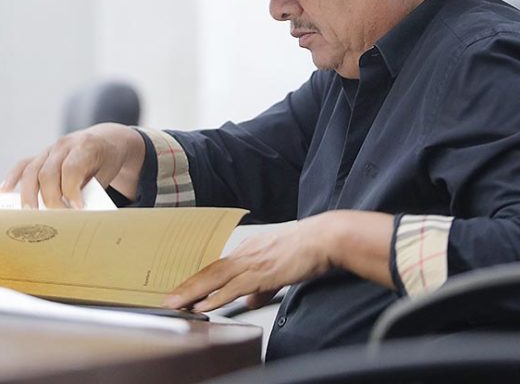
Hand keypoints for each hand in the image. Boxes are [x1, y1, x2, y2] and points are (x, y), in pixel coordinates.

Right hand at [2, 123, 144, 208]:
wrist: (108, 139)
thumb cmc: (108, 158)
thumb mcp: (107, 171)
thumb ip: (92, 188)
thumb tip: (76, 211)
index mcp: (85, 146)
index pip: (71, 169)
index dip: (71, 191)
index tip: (77, 208)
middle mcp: (65, 145)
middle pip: (48, 173)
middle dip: (51, 198)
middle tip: (58, 216)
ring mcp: (51, 148)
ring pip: (32, 170)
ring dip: (29, 193)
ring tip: (30, 213)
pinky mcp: (42, 154)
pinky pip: (24, 164)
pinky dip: (13, 177)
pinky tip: (5, 191)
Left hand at [164, 214, 336, 311]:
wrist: (323, 238)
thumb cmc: (308, 247)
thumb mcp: (281, 265)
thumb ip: (264, 284)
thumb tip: (251, 299)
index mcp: (251, 249)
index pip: (220, 266)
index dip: (201, 279)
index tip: (187, 289)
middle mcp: (247, 252)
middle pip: (212, 270)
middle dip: (189, 286)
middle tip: (171, 298)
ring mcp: (253, 261)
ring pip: (216, 278)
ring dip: (194, 292)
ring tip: (178, 303)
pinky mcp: (263, 272)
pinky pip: (234, 287)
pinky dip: (216, 297)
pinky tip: (204, 305)